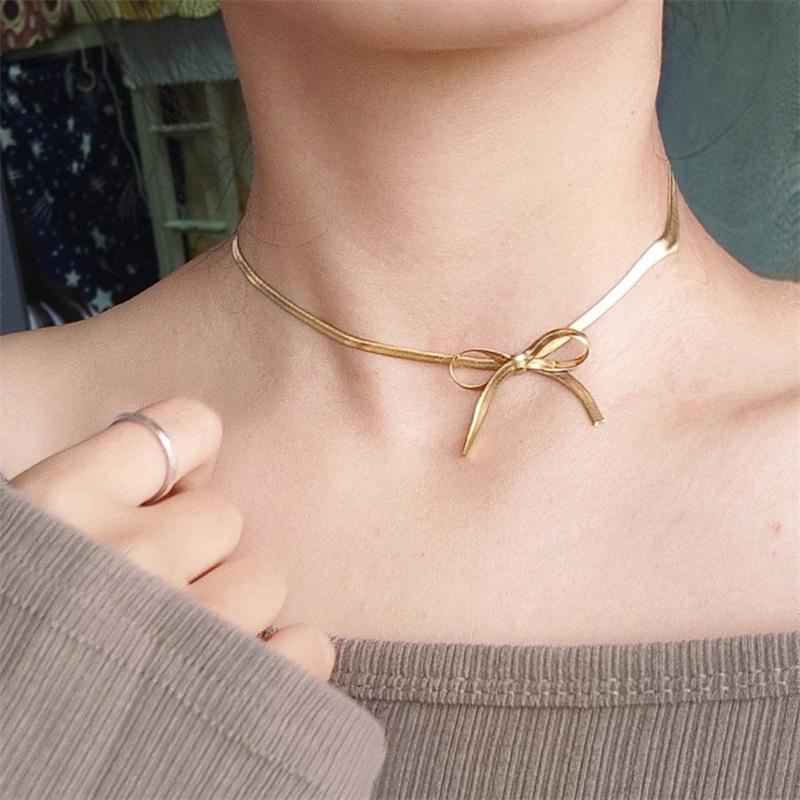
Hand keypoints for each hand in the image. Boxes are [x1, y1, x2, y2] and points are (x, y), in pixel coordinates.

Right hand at [10, 396, 335, 680]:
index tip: (166, 491)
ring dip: (230, 612)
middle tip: (148, 595)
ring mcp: (184, 630)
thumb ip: (91, 498)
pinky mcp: (230, 700)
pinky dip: (285, 661)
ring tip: (177, 648)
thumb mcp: (23, 538)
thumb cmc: (12, 624)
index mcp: (62, 502)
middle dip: (194, 552)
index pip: (186, 427)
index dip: (183, 460)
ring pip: (261, 581)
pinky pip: (305, 649)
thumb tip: (178, 473)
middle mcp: (128, 557)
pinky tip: (240, 677)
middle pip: (223, 516)